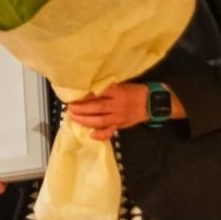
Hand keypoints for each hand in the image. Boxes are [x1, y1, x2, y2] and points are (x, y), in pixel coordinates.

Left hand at [64, 82, 179, 141]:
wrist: (151, 103)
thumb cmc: (134, 91)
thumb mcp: (121, 85)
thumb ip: (107, 88)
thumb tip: (88, 90)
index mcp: (117, 92)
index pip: (97, 94)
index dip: (84, 96)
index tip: (74, 96)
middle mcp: (117, 105)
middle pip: (95, 108)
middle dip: (80, 109)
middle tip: (69, 108)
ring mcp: (118, 116)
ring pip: (99, 121)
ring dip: (84, 120)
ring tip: (74, 117)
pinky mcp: (120, 125)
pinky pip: (109, 132)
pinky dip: (99, 135)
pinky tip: (90, 134)